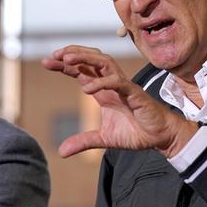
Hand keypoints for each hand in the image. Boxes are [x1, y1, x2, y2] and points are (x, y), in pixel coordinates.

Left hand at [43, 45, 197, 157]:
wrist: (160, 138)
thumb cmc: (136, 132)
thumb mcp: (103, 138)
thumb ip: (83, 142)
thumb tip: (62, 152)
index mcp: (103, 91)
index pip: (81, 70)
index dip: (64, 64)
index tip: (46, 62)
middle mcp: (112, 84)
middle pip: (91, 59)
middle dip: (72, 54)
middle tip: (53, 56)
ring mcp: (123, 86)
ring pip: (103, 62)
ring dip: (84, 58)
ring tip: (65, 60)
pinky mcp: (134, 93)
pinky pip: (117, 82)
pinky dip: (101, 82)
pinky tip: (86, 88)